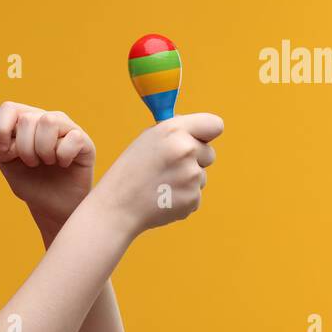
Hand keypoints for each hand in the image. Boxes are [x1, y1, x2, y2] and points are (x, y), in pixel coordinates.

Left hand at [0, 102, 96, 228]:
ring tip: (48, 162)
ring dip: (43, 150)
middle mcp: (47, 120)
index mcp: (26, 123)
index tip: (3, 150)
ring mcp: (68, 128)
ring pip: (48, 121)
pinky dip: (63, 157)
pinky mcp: (85, 141)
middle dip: (24, 148)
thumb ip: (2, 147)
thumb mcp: (8, 164)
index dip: (2, 127)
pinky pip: (71, 139)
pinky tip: (64, 164)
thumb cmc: (31, 183)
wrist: (53, 207)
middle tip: (32, 163)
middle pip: (28, 118)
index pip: (10, 108)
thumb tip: (7, 138)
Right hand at [88, 113, 224, 239]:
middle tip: (168, 167)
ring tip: (160, 184)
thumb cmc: (129, 171)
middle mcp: (186, 150)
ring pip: (201, 176)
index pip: (214, 124)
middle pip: (210, 153)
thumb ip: (175, 133)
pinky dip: (182, 197)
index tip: (200, 139)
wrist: (117, 207)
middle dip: (195, 160)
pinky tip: (162, 197)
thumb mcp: (146, 140)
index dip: (207, 133)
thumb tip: (197, 133)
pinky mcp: (193, 198)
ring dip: (186, 180)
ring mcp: (191, 176)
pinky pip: (195, 195)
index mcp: (174, 130)